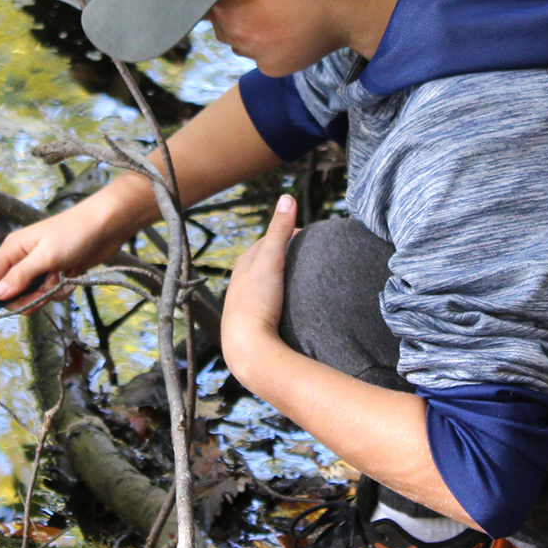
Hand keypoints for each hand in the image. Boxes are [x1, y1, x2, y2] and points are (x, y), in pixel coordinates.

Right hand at [0, 194, 131, 313]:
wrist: (107, 226)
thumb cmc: (74, 234)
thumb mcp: (46, 257)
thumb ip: (20, 276)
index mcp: (12, 249)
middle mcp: (22, 258)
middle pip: (11, 292)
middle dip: (26, 299)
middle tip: (42, 296)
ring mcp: (41, 267)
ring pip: (33, 295)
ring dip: (47, 294)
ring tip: (61, 281)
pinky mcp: (57, 273)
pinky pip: (51, 292)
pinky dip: (61, 290)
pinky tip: (72, 276)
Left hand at [221, 193, 297, 381]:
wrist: (249, 351)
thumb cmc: (256, 303)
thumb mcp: (270, 262)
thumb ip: (279, 231)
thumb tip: (287, 196)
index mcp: (241, 268)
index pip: (264, 243)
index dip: (284, 235)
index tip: (306, 234)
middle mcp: (239, 287)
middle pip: (263, 265)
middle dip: (282, 257)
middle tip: (308, 254)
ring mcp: (246, 310)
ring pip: (265, 288)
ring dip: (282, 281)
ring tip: (304, 280)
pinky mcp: (255, 328)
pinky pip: (270, 307)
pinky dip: (282, 301)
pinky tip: (294, 308)